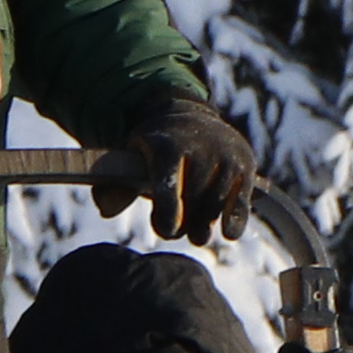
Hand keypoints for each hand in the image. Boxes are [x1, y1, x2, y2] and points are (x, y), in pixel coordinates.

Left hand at [91, 93, 257, 243]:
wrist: (191, 119)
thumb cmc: (155, 150)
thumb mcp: (131, 159)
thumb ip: (114, 186)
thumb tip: (106, 208)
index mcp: (166, 145)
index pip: (168, 182)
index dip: (168, 209)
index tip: (167, 229)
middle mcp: (200, 146)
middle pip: (192, 199)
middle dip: (183, 222)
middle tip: (174, 231)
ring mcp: (225, 154)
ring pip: (214, 204)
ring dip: (203, 223)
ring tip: (196, 233)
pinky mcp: (245, 164)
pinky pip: (241, 199)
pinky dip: (236, 217)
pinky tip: (229, 233)